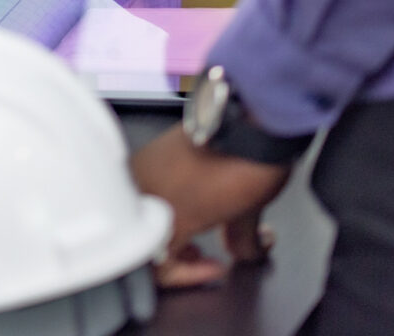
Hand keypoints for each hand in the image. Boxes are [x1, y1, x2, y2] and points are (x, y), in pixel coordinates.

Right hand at [130, 127, 285, 289]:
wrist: (249, 118)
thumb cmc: (247, 161)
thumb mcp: (249, 217)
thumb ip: (240, 244)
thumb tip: (242, 252)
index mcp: (167, 220)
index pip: (159, 270)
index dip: (189, 276)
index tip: (213, 268)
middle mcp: (147, 194)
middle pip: (147, 242)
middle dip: (178, 252)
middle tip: (201, 251)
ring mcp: (145, 169)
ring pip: (144, 213)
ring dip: (170, 225)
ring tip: (198, 223)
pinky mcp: (151, 150)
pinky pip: (148, 186)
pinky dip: (167, 198)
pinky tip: (191, 194)